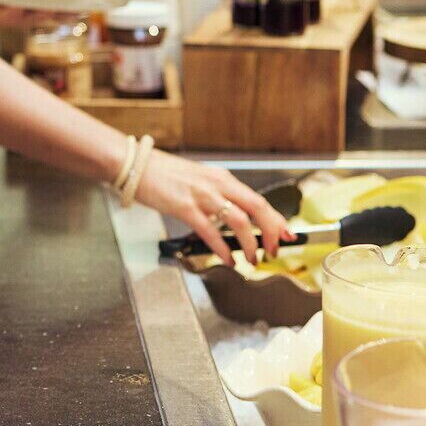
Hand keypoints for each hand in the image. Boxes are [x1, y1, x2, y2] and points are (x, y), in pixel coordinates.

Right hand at [132, 153, 291, 264]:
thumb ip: (217, 195)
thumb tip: (234, 218)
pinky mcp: (185, 207)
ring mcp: (202, 195)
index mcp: (222, 178)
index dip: (277, 219)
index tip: (288, 234)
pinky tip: (227, 259)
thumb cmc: (164, 174)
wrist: (137, 165)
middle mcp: (217, 184)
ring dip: (250, 244)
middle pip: (257, 207)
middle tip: (275, 250)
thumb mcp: (199, 180)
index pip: (259, 200)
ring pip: (238, 221)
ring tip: (252, 259)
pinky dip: (223, 249)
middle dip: (271, 232)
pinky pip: (211, 232)